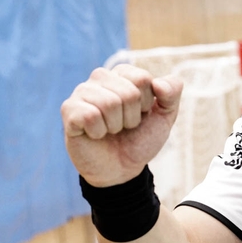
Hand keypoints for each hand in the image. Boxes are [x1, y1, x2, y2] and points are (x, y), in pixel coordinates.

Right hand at [61, 64, 183, 186]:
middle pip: (128, 93)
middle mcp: (100, 77)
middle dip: (132, 117)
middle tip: (124, 126)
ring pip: (109, 103)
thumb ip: (172, 94)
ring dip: (116, 126)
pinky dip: (99, 132)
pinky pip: (90, 116)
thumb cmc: (140, 139)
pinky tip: (95, 134)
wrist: (122, 169)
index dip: (147, 104)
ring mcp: (82, 92)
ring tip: (111, 130)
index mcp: (123, 73)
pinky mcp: (69, 111)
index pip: (142, 79)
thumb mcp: (165, 117)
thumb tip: (158, 84)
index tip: (141, 114)